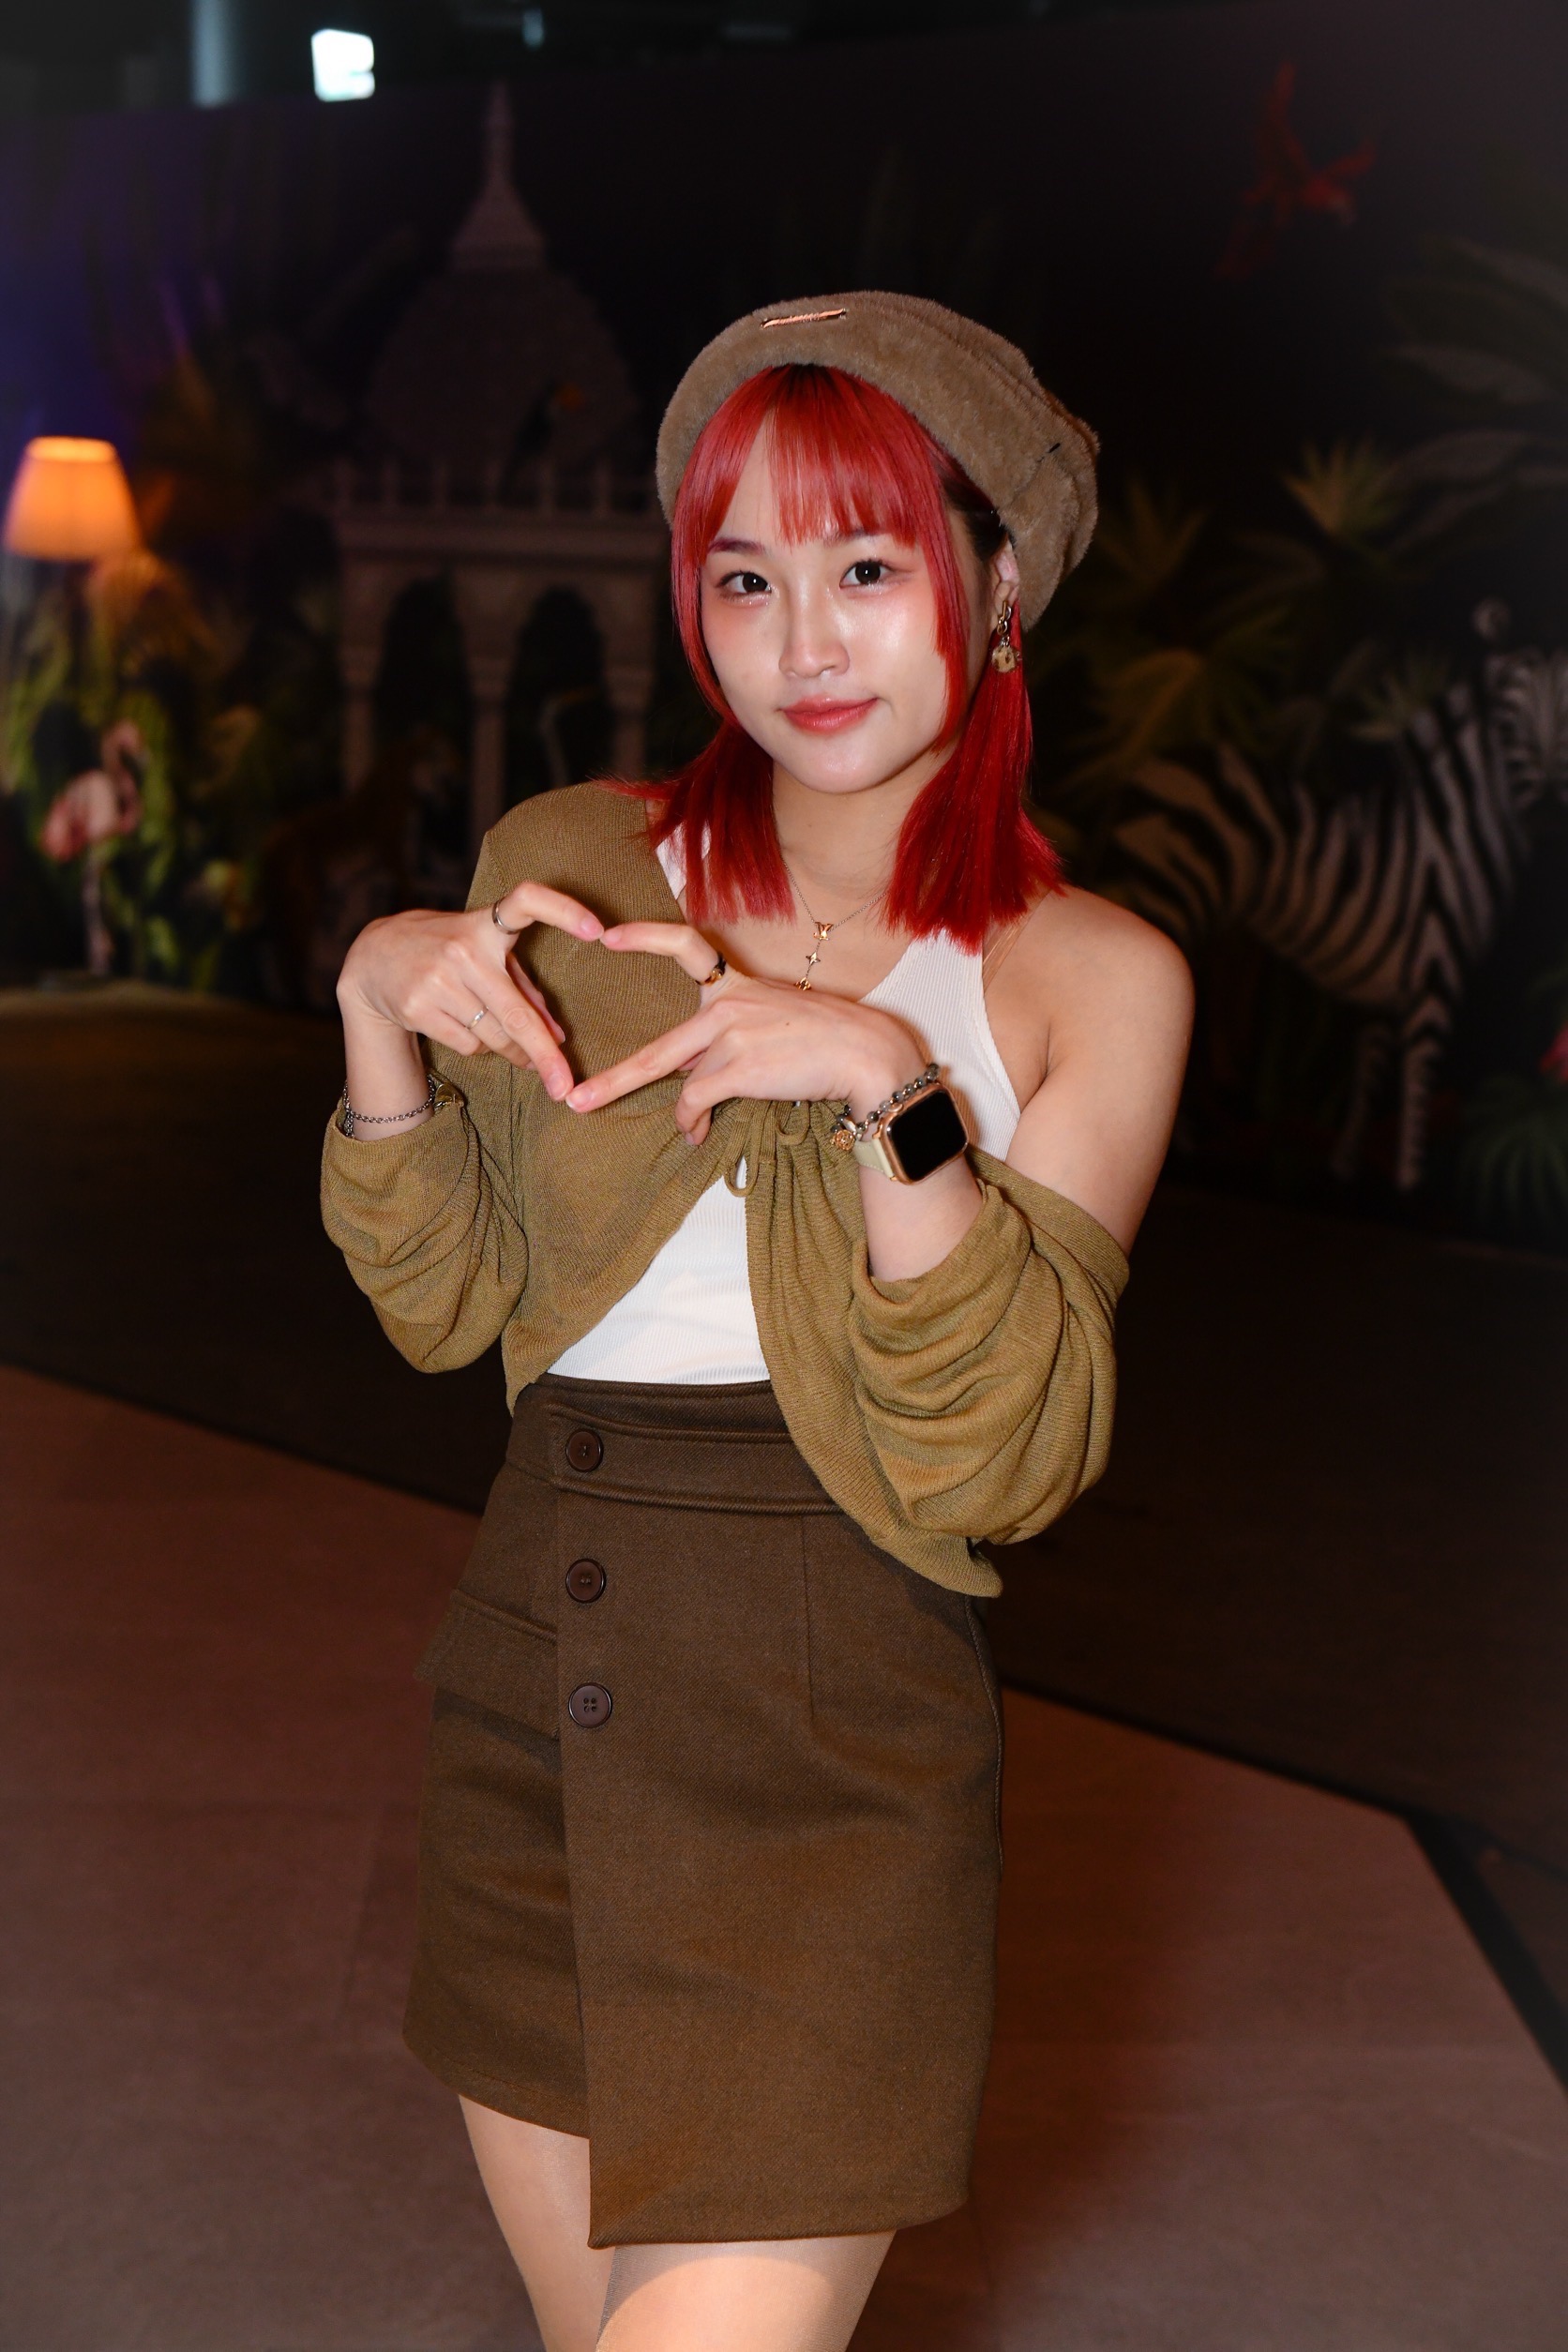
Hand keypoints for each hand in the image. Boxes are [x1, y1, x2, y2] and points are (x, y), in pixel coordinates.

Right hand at [337, 882, 602, 1099]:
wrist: (373, 959)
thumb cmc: (447, 953)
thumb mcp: (484, 955)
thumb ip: (525, 989)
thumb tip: (558, 1037)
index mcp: (485, 924)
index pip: (526, 901)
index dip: (563, 910)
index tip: (597, 929)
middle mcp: (463, 949)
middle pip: (516, 1014)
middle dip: (544, 1056)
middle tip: (564, 1086)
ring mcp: (437, 979)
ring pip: (493, 1036)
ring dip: (507, 1048)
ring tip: (501, 1036)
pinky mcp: (417, 1006)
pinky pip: (469, 1045)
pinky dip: (478, 1047)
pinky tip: (464, 1025)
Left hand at [563, 919, 924, 1144]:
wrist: (865, 1052)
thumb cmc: (830, 1039)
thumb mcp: (778, 1019)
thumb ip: (733, 1036)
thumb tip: (698, 1074)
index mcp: (737, 986)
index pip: (686, 945)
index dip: (644, 938)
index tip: (607, 936)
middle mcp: (728, 1005)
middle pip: (660, 1050)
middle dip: (614, 1079)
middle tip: (576, 1100)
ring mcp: (730, 1036)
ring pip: (685, 1087)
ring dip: (685, 1117)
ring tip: (691, 1132)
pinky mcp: (737, 1068)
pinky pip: (697, 1104)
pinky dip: (693, 1125)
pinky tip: (699, 1135)